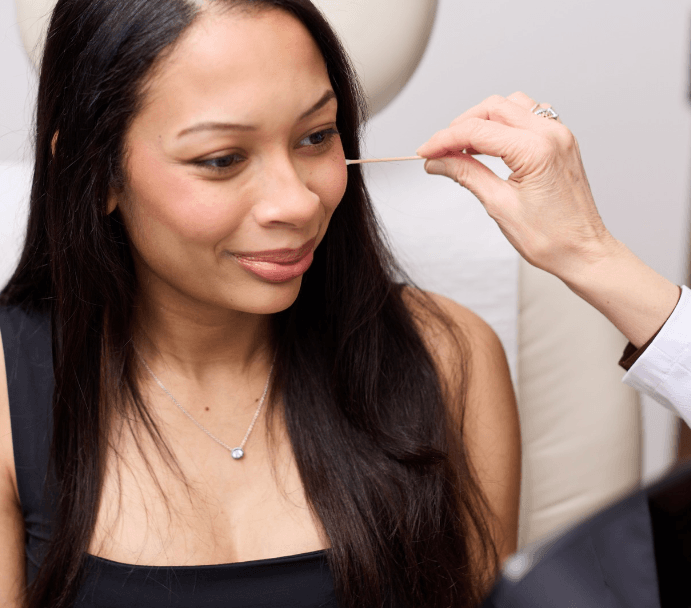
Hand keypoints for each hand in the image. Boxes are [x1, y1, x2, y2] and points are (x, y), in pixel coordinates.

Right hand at [416, 91, 617, 281]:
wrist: (583, 252)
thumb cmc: (551, 238)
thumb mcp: (499, 205)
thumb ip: (467, 174)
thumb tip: (439, 162)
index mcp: (537, 150)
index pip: (477, 131)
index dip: (444, 139)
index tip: (425, 152)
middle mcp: (552, 134)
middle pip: (493, 108)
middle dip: (460, 126)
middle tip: (439, 151)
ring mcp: (560, 135)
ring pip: (511, 106)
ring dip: (483, 120)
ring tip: (463, 147)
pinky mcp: (562, 142)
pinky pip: (529, 116)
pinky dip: (505, 123)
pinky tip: (492, 143)